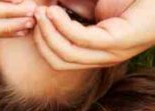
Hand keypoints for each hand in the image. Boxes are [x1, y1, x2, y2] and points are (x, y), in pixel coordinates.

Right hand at [33, 0, 154, 69]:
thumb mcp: (101, 3)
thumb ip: (78, 9)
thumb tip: (49, 8)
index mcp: (101, 51)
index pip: (60, 58)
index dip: (41, 40)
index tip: (32, 16)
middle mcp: (107, 56)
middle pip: (59, 61)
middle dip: (41, 39)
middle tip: (33, 14)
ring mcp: (114, 51)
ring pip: (66, 54)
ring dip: (48, 33)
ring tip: (42, 12)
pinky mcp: (121, 41)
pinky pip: (81, 41)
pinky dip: (62, 27)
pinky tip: (55, 11)